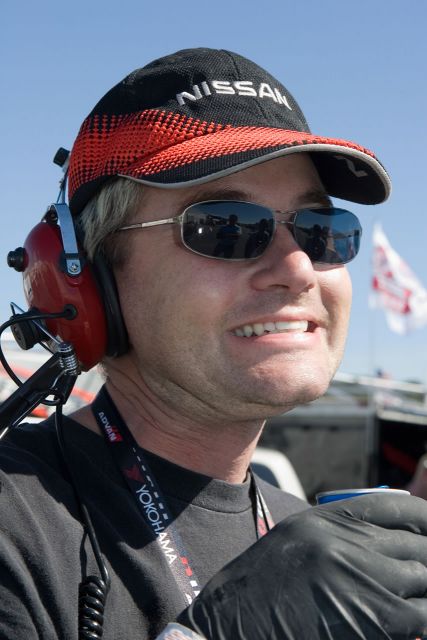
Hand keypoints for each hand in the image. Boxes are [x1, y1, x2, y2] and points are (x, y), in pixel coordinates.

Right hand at [178, 494, 426, 638]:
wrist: (232, 624)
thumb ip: (338, 536)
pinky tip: (413, 620)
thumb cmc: (260, 589)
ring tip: (415, 595)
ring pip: (424, 577)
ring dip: (423, 588)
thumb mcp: (295, 544)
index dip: (422, 516)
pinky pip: (422, 615)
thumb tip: (384, 543)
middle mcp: (348, 543)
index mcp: (326, 520)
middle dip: (424, 558)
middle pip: (416, 544)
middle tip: (420, 569)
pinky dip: (422, 617)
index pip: (396, 507)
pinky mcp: (375, 620)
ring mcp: (362, 580)